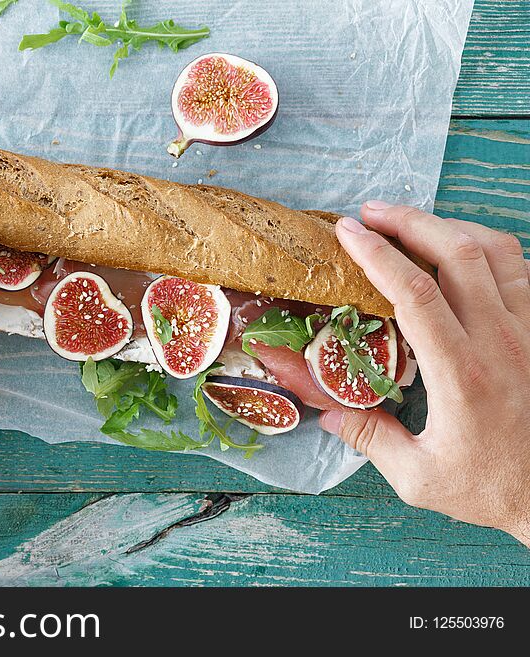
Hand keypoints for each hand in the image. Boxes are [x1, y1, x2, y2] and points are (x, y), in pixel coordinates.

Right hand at [323, 201, 529, 546]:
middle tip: (371, 212)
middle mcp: (501, 341)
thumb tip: (327, 411)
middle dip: (409, 221)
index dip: (378, 254)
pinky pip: (521, 269)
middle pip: (457, 253)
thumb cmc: (494, 488)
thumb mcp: (419, 478)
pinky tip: (460, 253)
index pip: (416, 293)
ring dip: (449, 227)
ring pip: (496, 251)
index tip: (348, 232)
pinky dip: (487, 248)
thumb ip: (370, 439)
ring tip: (412, 223)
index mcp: (462, 373)